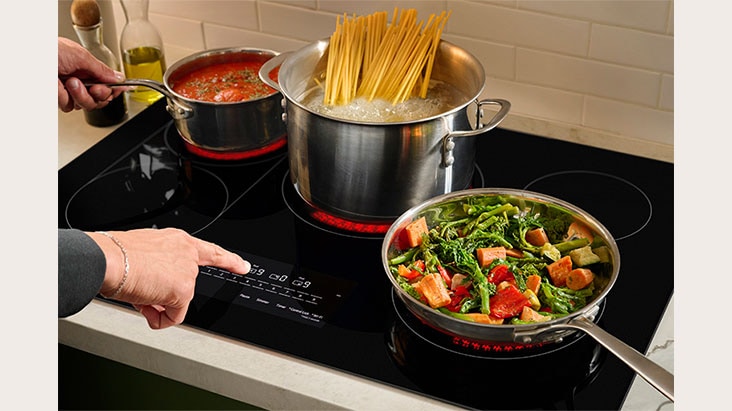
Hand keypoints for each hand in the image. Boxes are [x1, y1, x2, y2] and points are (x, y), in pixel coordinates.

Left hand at [58, 37, 127, 111]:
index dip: (115, 89)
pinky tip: (60, 87)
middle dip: (100, 94)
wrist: (32, 60)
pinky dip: (66, 97)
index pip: (109, 84)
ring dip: (81, 95)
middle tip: (94, 88)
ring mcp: (71, 91)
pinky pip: (70, 106)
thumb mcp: (82, 56)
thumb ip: (102, 70)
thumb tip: (119, 77)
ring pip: (88, 105)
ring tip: (71, 82)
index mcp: (88, 69)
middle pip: (102, 98)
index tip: (118, 89)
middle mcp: (82, 81)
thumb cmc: (51, 50)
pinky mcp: (60, 99)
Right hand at [87, 228, 250, 329]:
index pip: (210, 251)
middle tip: (141, 290)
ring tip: (137, 292)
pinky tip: (144, 306)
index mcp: (177, 240)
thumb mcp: (142, 254)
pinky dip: (159, 319)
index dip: (230, 260)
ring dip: (155, 305)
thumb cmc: (115, 255)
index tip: (243, 267)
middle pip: (185, 286)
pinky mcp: (183, 291)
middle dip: (163, 295)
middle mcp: (186, 253)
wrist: (107, 260)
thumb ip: (159, 269)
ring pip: (176, 302)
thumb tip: (154, 295)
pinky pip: (173, 316)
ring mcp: (188, 273)